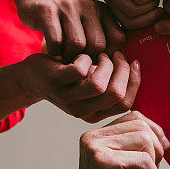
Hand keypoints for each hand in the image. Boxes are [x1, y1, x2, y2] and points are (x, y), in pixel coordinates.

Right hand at [17, 0, 124, 61]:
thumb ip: (104, 40)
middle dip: (87, 60)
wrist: (35, 1)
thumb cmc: (66, 23)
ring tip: (64, 55)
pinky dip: (54, 52)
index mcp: (103, 10)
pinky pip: (56, 41)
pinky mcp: (47, 10)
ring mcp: (68, 6)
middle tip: (76, 61)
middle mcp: (89, 5)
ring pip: (77, 44)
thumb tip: (116, 68)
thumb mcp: (89, 26)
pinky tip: (52, 50)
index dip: (107, 56)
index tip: (94, 59)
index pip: (118, 39)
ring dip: (69, 57)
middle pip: (98, 45)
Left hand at [22, 51, 139, 122]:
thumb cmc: (69, 78)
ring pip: (99, 85)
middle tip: (118, 54)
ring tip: (102, 53)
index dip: (134, 82)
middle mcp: (82, 112)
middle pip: (115, 95)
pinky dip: (86, 58)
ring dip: (106, 65)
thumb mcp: (91, 86)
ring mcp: (68, 99)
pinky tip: (82, 55)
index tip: (134, 63)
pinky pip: (80, 71)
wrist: (32, 78)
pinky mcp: (56, 83)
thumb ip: (111, 84)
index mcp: (95, 114)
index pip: (126, 104)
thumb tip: (137, 67)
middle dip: (123, 71)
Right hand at [67, 112, 169, 168]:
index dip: (153, 131)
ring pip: (143, 139)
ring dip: (154, 161)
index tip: (161, 151)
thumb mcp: (129, 164)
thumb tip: (163, 135)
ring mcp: (96, 148)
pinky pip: (143, 160)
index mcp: (98, 134)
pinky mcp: (104, 163)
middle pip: (141, 126)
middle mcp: (93, 137)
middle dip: (156, 147)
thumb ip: (140, 146)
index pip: (134, 116)